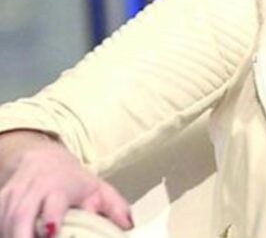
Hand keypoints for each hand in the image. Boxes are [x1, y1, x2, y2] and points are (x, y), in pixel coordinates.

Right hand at [0, 132, 132, 237]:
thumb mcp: (98, 190)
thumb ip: (115, 207)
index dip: (50, 217)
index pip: (53, 202)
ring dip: (10, 234)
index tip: (50, 231)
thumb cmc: (74, 180)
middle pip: (21, 214)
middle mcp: (34, 189)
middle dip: (21, 235)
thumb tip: (129, 226)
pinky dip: (3, 230)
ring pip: (6, 218)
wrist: (43, 159)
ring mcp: (14, 194)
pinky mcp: (1, 199)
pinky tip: (10, 236)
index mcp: (61, 187)